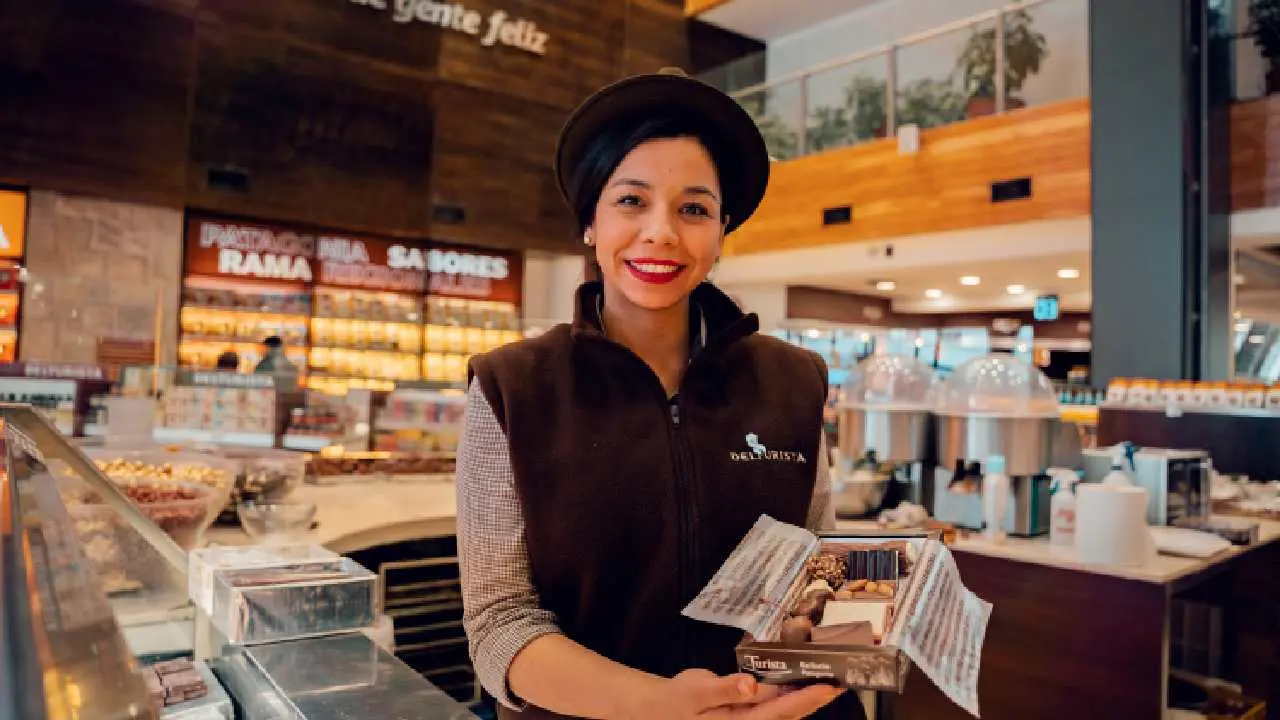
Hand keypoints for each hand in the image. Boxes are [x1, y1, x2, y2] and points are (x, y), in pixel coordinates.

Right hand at [624, 669, 843, 719]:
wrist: (659, 711)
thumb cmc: (676, 703)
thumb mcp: (696, 692)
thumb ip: (724, 689)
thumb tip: (750, 685)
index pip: (783, 710)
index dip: (809, 699)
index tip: (830, 686)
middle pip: (791, 712)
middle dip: (816, 697)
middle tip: (842, 679)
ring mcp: (749, 717)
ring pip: (785, 708)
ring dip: (806, 694)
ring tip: (828, 676)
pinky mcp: (746, 711)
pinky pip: (773, 703)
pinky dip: (789, 691)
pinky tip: (799, 678)